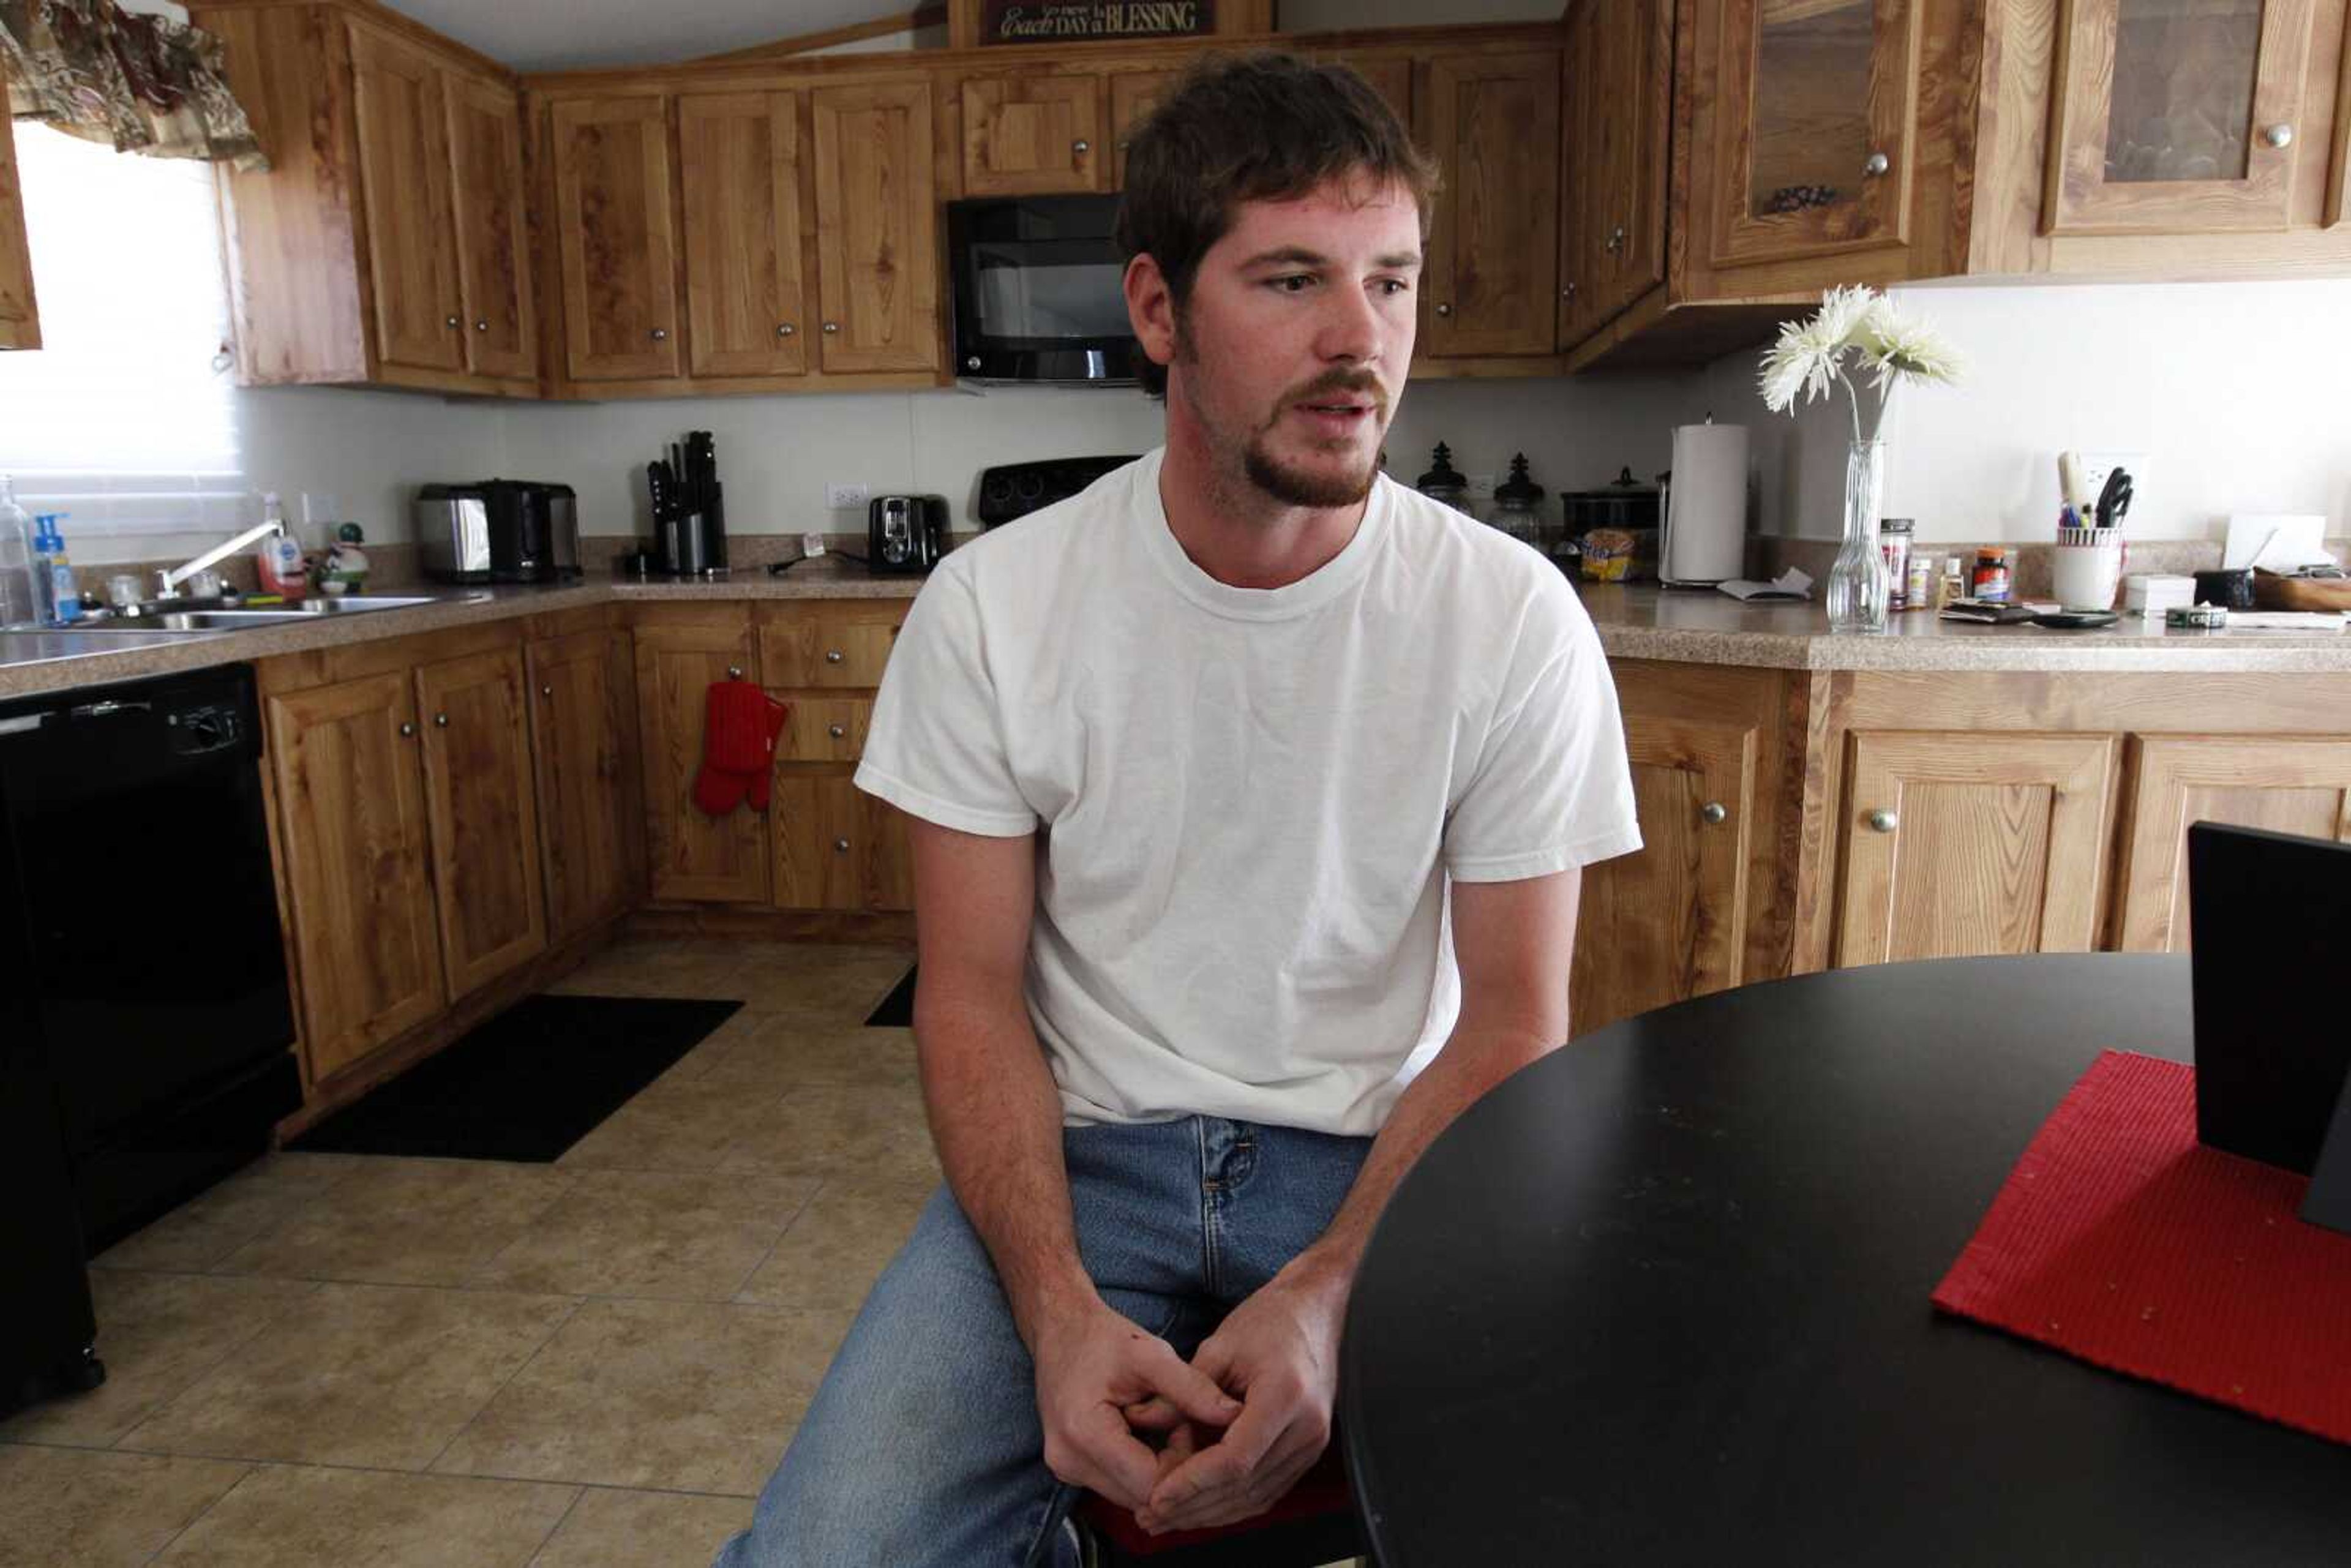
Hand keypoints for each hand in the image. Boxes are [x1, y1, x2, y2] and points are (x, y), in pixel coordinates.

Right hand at [1031, 1295, 1243, 1512]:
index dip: (1183, 1463)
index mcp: (1084, 1433)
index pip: (1151, 1483)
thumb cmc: (1103, 1337)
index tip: (1189, 1424)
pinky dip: (1141, 1467)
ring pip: (1132, 1496)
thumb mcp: (1151, 1355)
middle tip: (1182, 1424)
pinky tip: (1149, 1434)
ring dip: (1159, 1471)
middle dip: (1173, 1469)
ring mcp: (1065, 1468)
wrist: (1059, 1329)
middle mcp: (1068, 1461)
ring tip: (1166, 1426)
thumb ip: (1192, 1389)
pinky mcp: (1070, 1468)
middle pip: (1142, 1497)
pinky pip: (1118, 1485)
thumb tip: (1234, 1415)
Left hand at [1134, 1265, 1346, 1534]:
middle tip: (1152, 1517)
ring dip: (1211, 1513)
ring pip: (1257, 1497)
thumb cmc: (1269, 1320)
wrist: (1315, 1312)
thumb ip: (1182, 1393)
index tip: (1158, 1495)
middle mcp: (1306, 1426)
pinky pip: (1270, 1489)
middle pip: (1245, 1487)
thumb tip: (1145, 1426)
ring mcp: (1313, 1442)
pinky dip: (1233, 1502)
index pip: (1235, 1459)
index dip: (1193, 1482)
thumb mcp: (1218, 1347)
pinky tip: (1202, 1506)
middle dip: (1194, 1507)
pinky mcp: (1310, 1449)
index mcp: (1284, 1395)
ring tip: (1168, 1518)